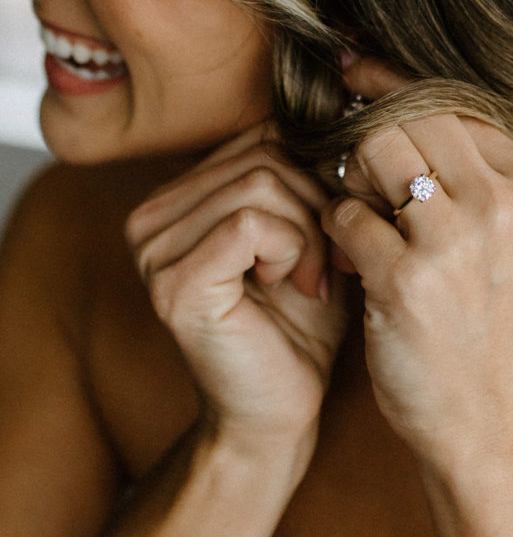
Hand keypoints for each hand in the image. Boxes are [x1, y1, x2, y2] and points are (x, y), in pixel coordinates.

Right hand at [126, 124, 345, 452]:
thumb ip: (307, 183)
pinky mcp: (174, 283)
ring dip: (310, 233)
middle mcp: (151, 219)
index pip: (259, 137)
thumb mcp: (309, 241)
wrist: (277, 415)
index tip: (334, 237)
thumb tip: (337, 121)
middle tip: (330, 265)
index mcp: (176, 202)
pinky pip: (251, 223)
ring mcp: (154, 251)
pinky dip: (294, 251)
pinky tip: (297, 288)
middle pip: (263, 154)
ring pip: (261, 182)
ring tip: (313, 281)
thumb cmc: (298, 333)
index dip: (314, 178)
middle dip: (317, 207)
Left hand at [322, 60, 512, 466]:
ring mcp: (453, 240)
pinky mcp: (406, 280)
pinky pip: (342, 215)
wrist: (482, 420)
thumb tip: (379, 108)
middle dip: (366, 139)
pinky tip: (347, 264)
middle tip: (349, 176)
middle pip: (407, 117)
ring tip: (353, 223)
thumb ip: (462, 176)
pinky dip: (332, 231)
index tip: (354, 84)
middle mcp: (498, 203)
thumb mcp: (500, 242)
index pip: (450, 103)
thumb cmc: (482, 329)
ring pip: (370, 153)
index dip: (395, 93)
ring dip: (348, 180)